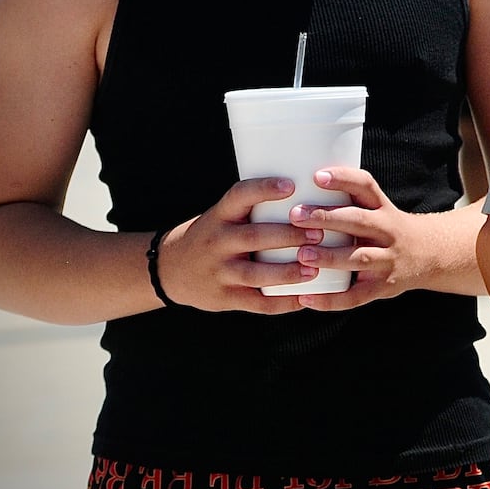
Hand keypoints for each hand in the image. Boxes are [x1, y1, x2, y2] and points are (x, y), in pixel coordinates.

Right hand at [154, 176, 324, 313]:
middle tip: (318, 233)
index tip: (291, 185)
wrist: (171, 268)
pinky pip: (256, 302)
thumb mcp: (224, 215)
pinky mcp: (224, 297)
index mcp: (220, 215)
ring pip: (255, 274)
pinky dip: (282, 303)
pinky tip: (304, 299)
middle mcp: (217, 241)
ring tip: (314, 270)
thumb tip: (313, 192)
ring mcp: (219, 271)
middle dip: (288, 235)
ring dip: (287, 273)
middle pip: (254, 236)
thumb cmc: (215, 235)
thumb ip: (256, 208)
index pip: (239, 196)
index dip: (264, 189)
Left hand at [280, 165, 449, 309]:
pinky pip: (356, 296)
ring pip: (359, 258)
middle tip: (295, 215)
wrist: (429, 255)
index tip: (317, 176)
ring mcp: (387, 260)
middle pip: (359, 221)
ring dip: (330, 257)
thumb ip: (346, 199)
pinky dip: (330, 300)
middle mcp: (388, 231)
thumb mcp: (377, 208)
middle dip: (327, 217)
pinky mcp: (382, 287)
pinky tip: (306, 298)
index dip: (343, 179)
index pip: (366, 186)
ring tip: (302, 255)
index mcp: (383, 208)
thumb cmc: (386, 228)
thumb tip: (294, 185)